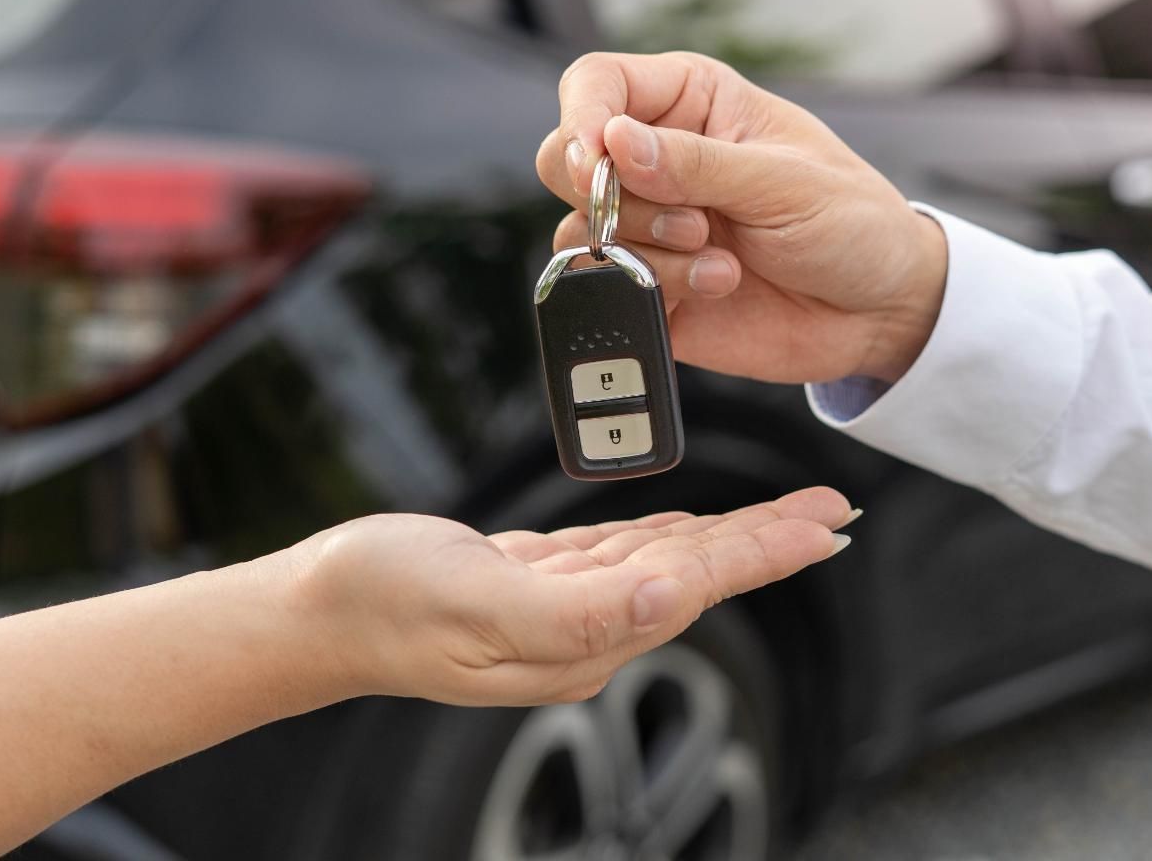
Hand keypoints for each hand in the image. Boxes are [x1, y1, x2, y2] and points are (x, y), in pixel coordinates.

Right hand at [278, 488, 854, 706]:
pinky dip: (666, 531)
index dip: (765, 552)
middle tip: (834, 512)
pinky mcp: (536, 582)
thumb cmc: (383, 606)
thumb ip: (575, 611)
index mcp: (581, 639)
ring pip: (667, 560)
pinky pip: (621, 552)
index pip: (695, 587)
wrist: (317, 610)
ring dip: (730, 534)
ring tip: (786, 517)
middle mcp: (583, 631)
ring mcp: (561, 609)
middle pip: (698, 574)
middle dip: (769, 541)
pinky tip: (693, 526)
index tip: (826, 528)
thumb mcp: (476, 603)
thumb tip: (670, 601)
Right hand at [536, 51, 947, 384]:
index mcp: (690, 102)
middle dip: (611, 195)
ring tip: (718, 255)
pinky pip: (607, 285)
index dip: (582, 117)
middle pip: (564, 158)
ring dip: (647, 248)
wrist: (880, 310)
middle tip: (685, 218)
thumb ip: (696, 163)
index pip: (596, 83)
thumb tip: (613, 142)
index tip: (598, 158)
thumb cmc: (851, 222)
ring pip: (580, 228)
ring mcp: (649, 225)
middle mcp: (657, 158)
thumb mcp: (784, 181)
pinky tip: (719, 283)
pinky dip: (657, 288)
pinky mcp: (647, 284)